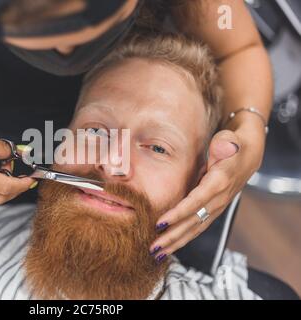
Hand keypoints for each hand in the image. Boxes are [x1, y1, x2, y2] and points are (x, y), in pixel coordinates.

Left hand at [149, 122, 265, 259]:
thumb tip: (225, 145)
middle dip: (173, 236)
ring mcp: (217, 206)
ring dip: (176, 242)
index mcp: (219, 182)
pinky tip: (170, 246)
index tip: (160, 223)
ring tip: (157, 253)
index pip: (196, 201)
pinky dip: (183, 238)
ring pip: (196, 228)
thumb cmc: (233, 144)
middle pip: (194, 222)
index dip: (178, 214)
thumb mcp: (231, 139)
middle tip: (154, 247)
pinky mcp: (213, 210)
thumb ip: (226, 144)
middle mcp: (219, 199)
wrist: (249, 154)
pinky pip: (197, 226)